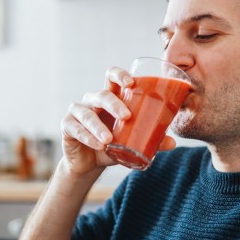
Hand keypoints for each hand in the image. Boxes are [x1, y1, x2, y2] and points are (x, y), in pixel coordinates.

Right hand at [60, 67, 175, 177]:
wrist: (90, 163)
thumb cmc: (113, 144)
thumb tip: (173, 143)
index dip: (120, 75)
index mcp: (110, 98)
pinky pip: (75, 128)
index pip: (112, 77)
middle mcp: (93, 101)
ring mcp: (78, 111)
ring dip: (98, 127)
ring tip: (109, 139)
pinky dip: (87, 137)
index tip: (131, 82)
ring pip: (87, 113)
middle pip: (102, 94)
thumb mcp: (132, 142)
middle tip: (126, 116)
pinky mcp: (67, 126)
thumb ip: (151, 140)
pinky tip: (97, 145)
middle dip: (114, 104)